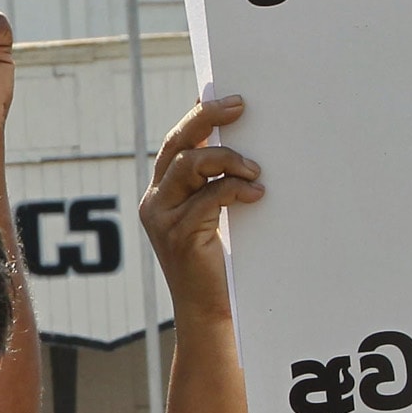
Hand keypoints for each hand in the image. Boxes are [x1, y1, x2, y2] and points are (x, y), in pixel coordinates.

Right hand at [141, 94, 261, 322]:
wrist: (211, 314)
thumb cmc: (221, 265)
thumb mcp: (216, 217)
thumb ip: (217, 186)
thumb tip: (243, 147)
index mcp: (160, 195)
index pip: (176, 144)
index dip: (197, 117)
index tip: (227, 99)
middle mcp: (154, 203)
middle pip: (177, 144)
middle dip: (207, 118)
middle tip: (240, 106)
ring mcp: (162, 219)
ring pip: (189, 165)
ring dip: (227, 159)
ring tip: (255, 171)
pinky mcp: (178, 236)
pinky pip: (209, 197)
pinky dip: (235, 189)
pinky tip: (257, 195)